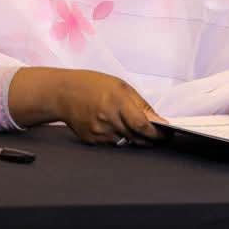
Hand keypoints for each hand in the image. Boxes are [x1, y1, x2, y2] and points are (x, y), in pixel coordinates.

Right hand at [9, 68, 165, 145]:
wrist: (62, 93)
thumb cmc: (92, 85)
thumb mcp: (121, 86)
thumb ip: (141, 105)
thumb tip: (158, 120)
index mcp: (117, 102)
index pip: (143, 126)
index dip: (157, 133)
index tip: (166, 134)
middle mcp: (108, 120)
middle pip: (137, 138)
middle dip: (150, 139)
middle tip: (158, 136)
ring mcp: (99, 133)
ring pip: (126, 142)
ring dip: (135, 138)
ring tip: (132, 126)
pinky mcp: (92, 141)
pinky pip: (112, 143)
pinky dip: (119, 138)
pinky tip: (114, 126)